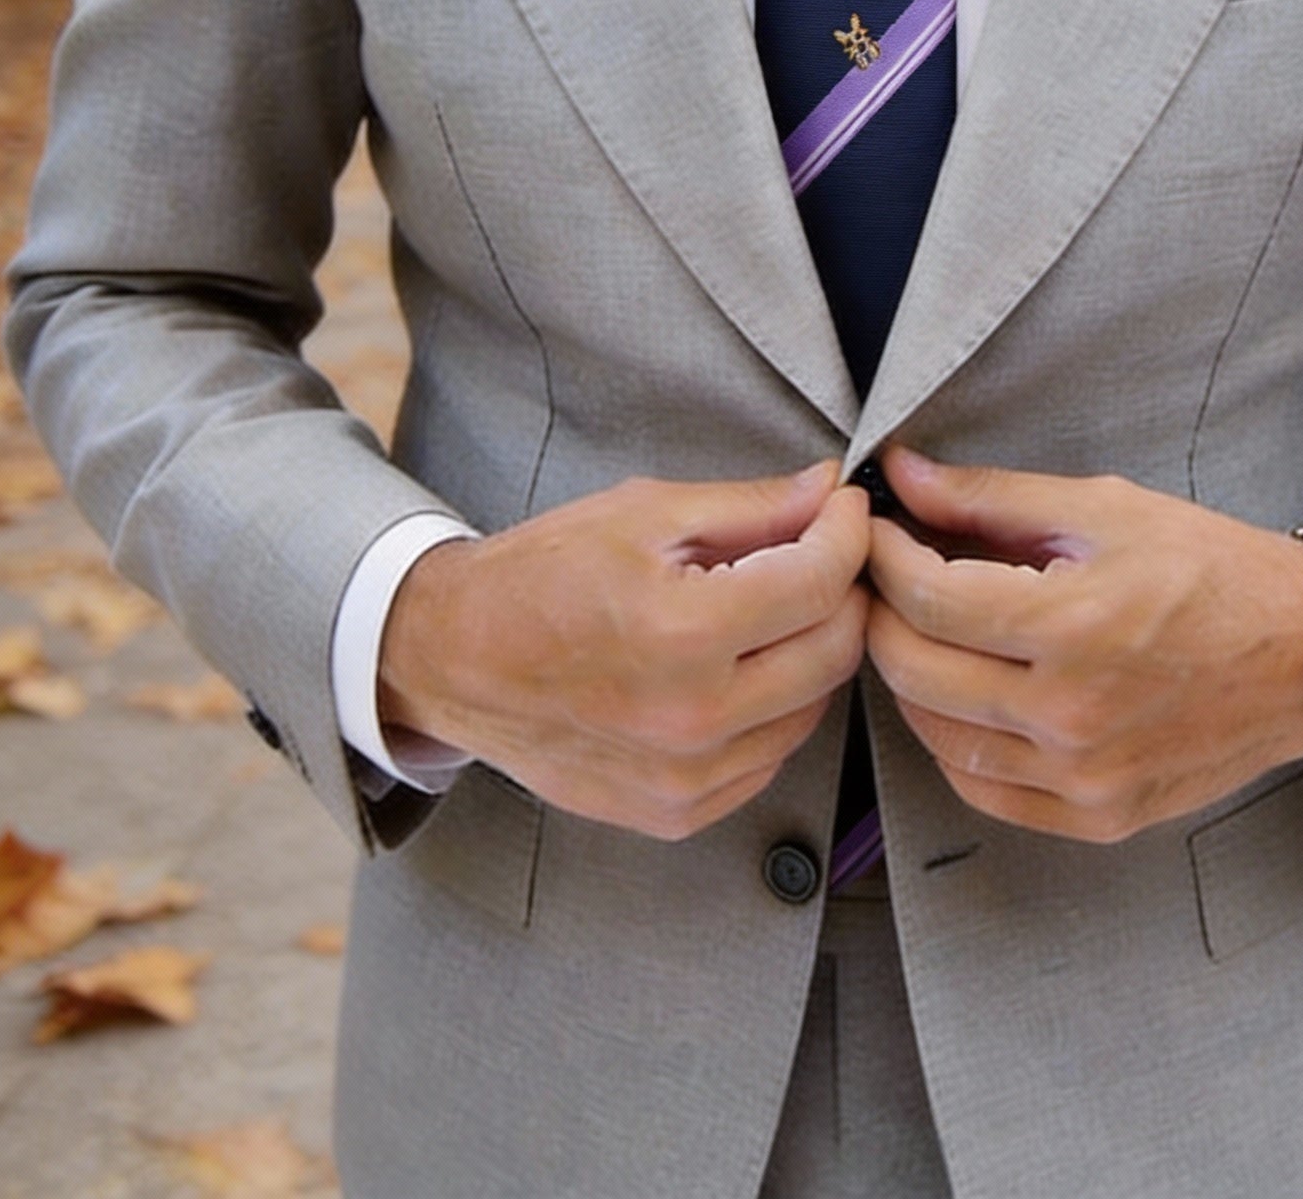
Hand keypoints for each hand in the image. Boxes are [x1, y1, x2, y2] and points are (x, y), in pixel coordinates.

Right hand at [379, 463, 870, 839]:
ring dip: (810, 650)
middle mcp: (692, 718)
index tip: (842, 509)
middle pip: (834, 650)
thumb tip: (828, 491)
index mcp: (684, 633)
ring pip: (812, 708)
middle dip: (842, 590)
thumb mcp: (645, 513)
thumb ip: (752, 506)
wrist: (456, 657)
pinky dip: (773, 708)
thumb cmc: (542, 574)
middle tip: (818, 552)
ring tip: (770, 608)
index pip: (820, 582)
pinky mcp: (677, 812)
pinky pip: (769, 757)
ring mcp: (686, 778)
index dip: (847, 533)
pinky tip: (736, 668)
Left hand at [864, 449, 1302, 842]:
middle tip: (884, 578)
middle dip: (881, 614)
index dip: (882, 556)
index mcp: (1072, 625)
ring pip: (937, 737)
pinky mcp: (1098, 817)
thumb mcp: (1104, 508)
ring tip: (922, 632)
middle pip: (914, 670)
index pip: (925, 597)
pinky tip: (964, 697)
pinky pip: (984, 790)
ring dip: (911, 680)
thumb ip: (991, 496)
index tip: (875, 530)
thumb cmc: (1212, 569)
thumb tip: (902, 473)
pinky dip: (953, 744)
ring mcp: (1083, 777)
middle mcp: (1071, 714)